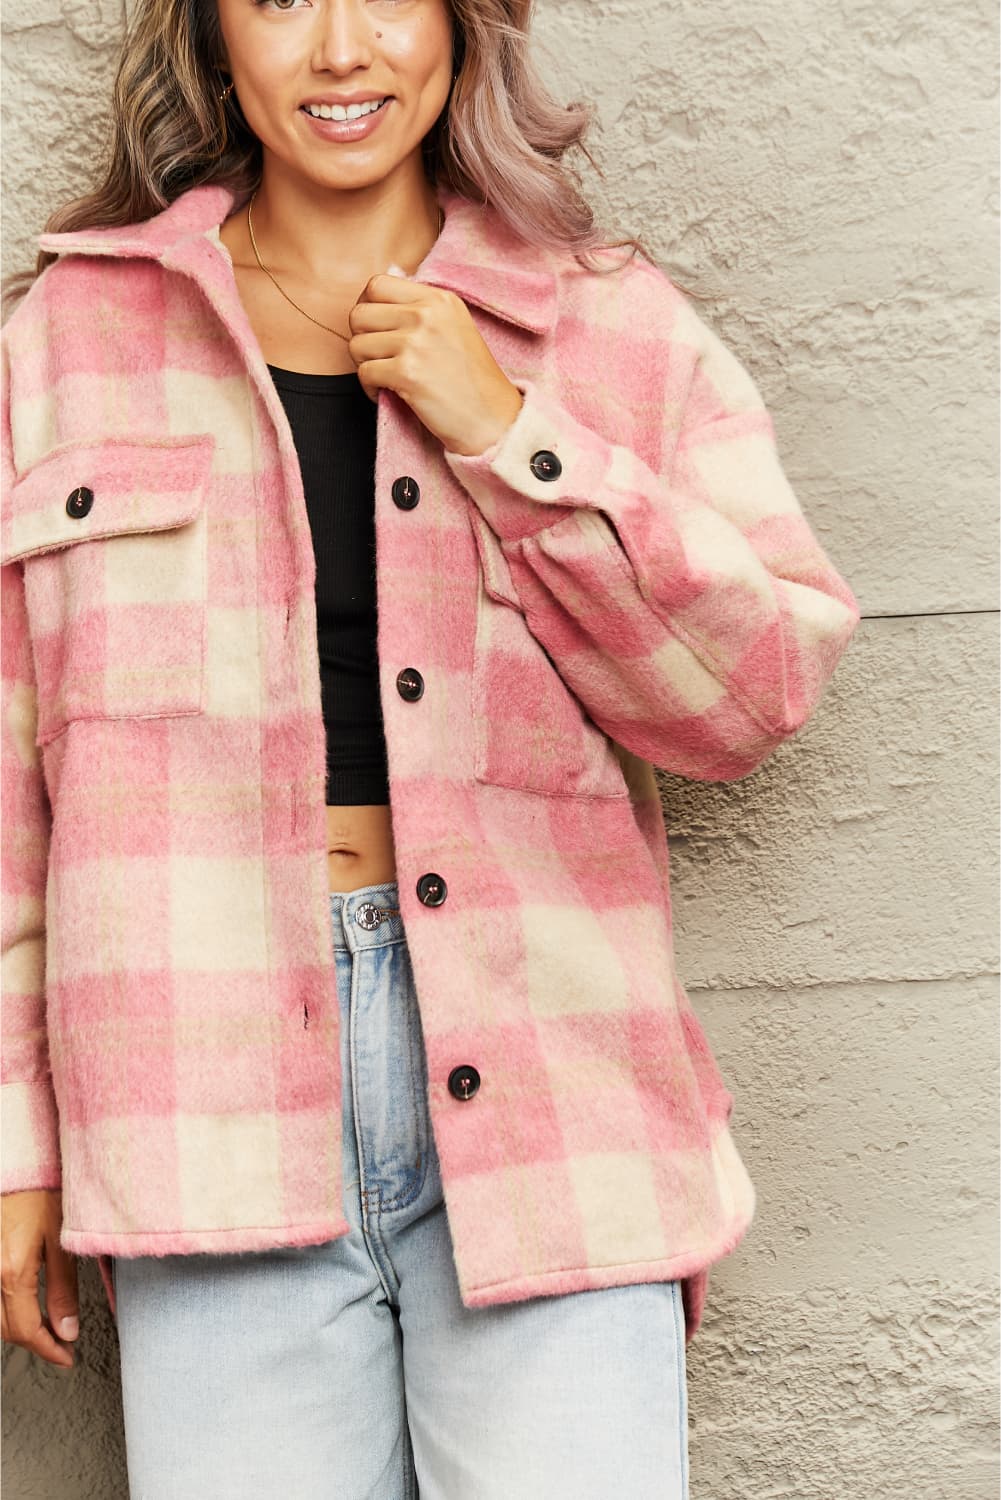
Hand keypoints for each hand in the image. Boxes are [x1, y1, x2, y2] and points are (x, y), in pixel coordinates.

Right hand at [1, 1189, 78, 1368]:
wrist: (17, 1164)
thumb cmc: (40, 1193)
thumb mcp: (61, 1241)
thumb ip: (63, 1290)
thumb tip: (66, 1331)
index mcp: (11, 1273)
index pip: (25, 1331)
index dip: (47, 1350)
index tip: (66, 1358)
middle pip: (5, 1329)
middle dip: (33, 1341)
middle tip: (60, 1344)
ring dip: (17, 1326)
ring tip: (44, 1327)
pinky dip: (6, 1307)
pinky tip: (22, 1303)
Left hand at [347, 274, 523, 456]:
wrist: (493, 419)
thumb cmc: (472, 381)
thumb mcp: (454, 327)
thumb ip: (420, 310)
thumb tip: (373, 299)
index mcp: (439, 299)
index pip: (377, 285)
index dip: (366, 307)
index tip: (374, 330)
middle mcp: (427, 314)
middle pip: (360, 313)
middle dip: (362, 339)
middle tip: (378, 358)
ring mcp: (416, 342)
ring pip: (357, 344)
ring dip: (365, 365)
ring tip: (386, 377)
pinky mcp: (406, 372)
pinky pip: (364, 373)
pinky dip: (369, 388)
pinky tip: (388, 393)